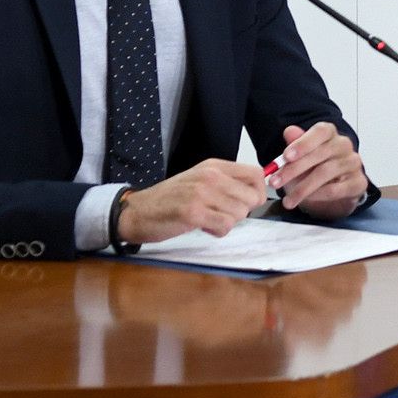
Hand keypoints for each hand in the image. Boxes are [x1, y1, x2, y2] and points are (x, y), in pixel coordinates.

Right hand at [116, 159, 264, 242]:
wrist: (138, 211)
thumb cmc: (171, 198)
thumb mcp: (200, 180)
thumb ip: (227, 183)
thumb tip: (258, 193)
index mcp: (215, 166)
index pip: (256, 174)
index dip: (259, 191)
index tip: (247, 202)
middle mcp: (211, 176)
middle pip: (252, 197)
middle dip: (242, 211)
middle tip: (222, 214)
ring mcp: (201, 194)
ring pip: (240, 214)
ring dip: (227, 222)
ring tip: (208, 219)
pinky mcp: (193, 213)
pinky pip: (225, 226)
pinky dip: (218, 231)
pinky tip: (203, 226)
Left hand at [269, 122, 367, 216]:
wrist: (335, 190)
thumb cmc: (315, 168)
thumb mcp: (300, 158)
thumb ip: (295, 145)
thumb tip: (289, 131)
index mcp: (330, 134)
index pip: (320, 131)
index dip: (303, 143)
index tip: (286, 156)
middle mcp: (344, 145)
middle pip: (321, 153)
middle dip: (294, 169)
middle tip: (275, 182)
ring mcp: (353, 163)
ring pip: (326, 172)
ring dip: (303, 187)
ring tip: (288, 199)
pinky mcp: (359, 182)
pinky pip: (337, 189)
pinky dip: (318, 196)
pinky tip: (306, 201)